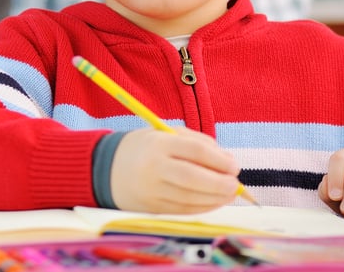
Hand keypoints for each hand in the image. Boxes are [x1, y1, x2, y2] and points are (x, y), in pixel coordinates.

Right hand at [109, 128, 240, 213]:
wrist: (108, 168)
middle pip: (194, 178)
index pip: (195, 151)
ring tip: (229, 194)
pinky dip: (203, 207)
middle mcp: (154, 167)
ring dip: (215, 198)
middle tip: (236, 185)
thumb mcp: (166, 135)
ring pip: (190, 198)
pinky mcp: (152, 207)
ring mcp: (152, 189)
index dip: (219, 160)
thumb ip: (198, 142)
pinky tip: (214, 202)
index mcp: (159, 143)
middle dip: (220, 184)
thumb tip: (228, 161)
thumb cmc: (146, 148)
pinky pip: (183, 210)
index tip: (234, 166)